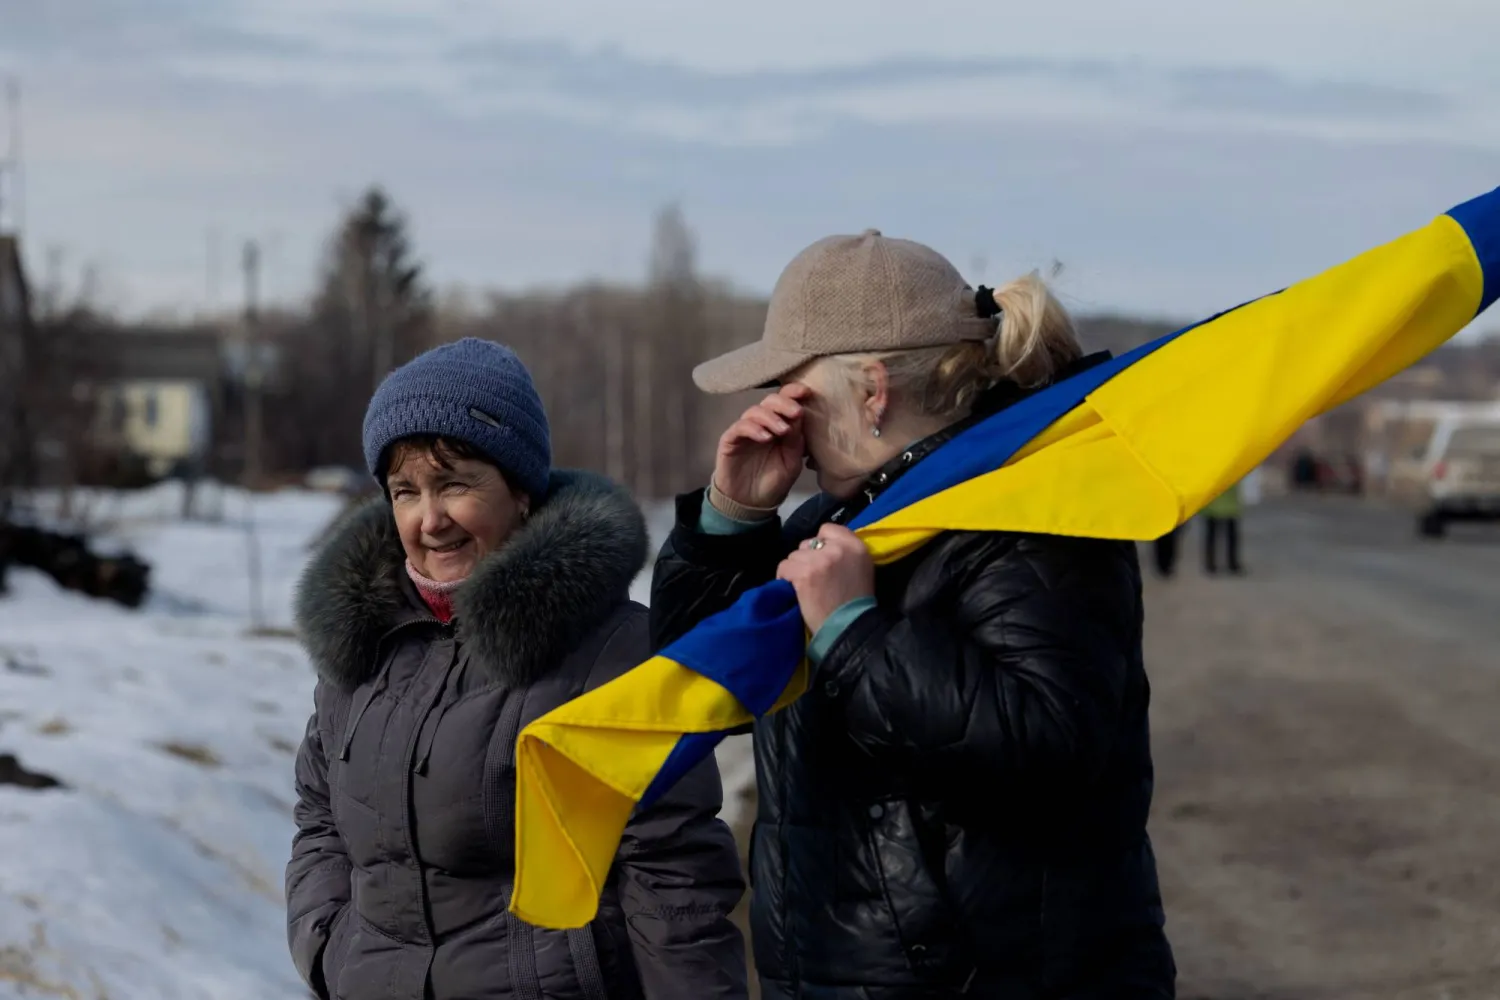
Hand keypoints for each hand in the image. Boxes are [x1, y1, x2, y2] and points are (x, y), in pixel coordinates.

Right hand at [712, 384, 809, 510]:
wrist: (751, 504)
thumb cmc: (773, 482)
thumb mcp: (792, 462)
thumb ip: (795, 439)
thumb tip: (800, 415)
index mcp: (780, 425)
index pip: (785, 402)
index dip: (793, 393)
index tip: (806, 392)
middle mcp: (762, 424)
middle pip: (770, 401)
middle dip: (784, 403)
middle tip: (796, 412)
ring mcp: (745, 431)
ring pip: (754, 411)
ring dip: (771, 417)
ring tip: (782, 431)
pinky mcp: (730, 440)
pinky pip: (740, 427)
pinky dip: (753, 429)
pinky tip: (765, 438)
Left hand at [776, 524, 874, 633]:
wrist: (849, 628)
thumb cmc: (855, 602)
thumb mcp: (861, 568)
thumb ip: (845, 552)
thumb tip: (821, 544)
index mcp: (856, 546)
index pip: (827, 528)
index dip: (821, 543)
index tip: (821, 559)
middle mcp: (838, 549)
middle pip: (808, 543)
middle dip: (807, 558)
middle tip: (812, 576)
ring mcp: (820, 560)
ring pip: (794, 555)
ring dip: (795, 570)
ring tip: (804, 586)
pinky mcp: (804, 574)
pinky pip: (784, 567)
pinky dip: (784, 578)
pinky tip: (793, 590)